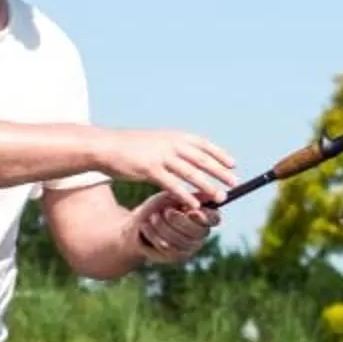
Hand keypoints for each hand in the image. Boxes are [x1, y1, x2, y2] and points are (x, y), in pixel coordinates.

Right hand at [96, 128, 236, 206]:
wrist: (107, 146)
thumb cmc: (132, 147)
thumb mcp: (157, 141)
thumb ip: (174, 147)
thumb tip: (190, 155)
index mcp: (175, 136)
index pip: (204, 145)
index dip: (220, 155)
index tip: (233, 165)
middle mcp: (172, 144)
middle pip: (202, 159)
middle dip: (220, 172)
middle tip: (235, 183)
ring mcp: (161, 156)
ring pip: (191, 173)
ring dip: (208, 186)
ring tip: (220, 197)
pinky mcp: (150, 169)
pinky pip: (172, 185)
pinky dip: (185, 195)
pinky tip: (195, 205)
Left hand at [134, 196, 217, 264]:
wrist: (136, 224)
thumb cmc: (157, 207)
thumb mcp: (171, 197)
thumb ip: (188, 197)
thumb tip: (210, 193)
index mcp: (203, 216)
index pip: (214, 219)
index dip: (204, 217)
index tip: (192, 212)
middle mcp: (201, 233)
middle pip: (197, 231)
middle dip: (178, 220)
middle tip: (165, 211)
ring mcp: (190, 247)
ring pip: (180, 239)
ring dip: (162, 226)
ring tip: (152, 217)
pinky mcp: (176, 257)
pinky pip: (167, 247)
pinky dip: (154, 234)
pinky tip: (146, 227)